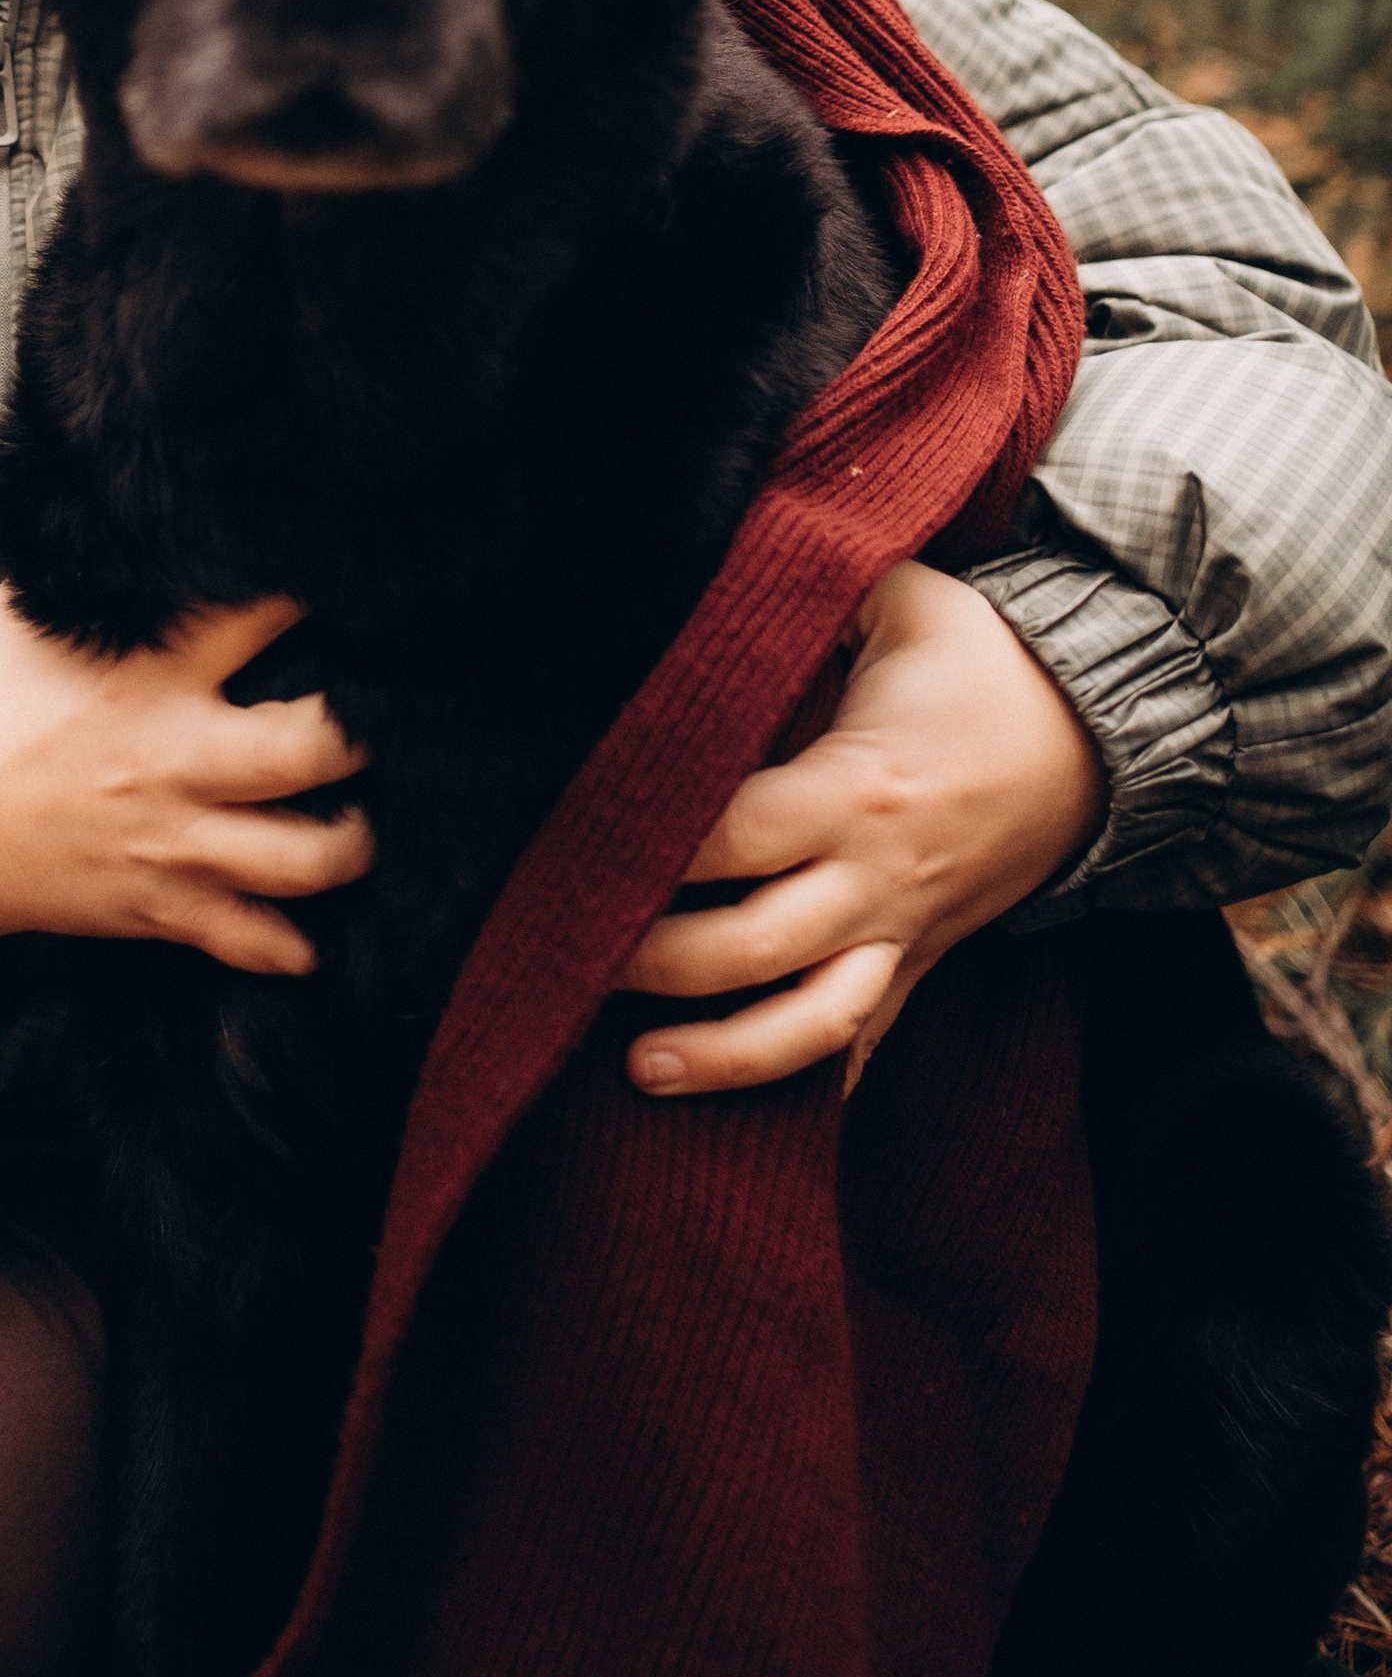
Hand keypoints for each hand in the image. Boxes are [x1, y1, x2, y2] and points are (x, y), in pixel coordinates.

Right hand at [0, 587, 372, 974]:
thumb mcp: (32, 617)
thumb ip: (99, 566)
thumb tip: (134, 501)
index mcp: (151, 673)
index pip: (264, 615)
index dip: (325, 593)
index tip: (368, 584)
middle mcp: (175, 756)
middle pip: (313, 748)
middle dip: (368, 734)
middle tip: (391, 718)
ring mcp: (174, 840)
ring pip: (307, 856)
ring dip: (356, 841)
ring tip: (370, 819)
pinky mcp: (160, 906)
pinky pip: (252, 938)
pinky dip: (295, 944)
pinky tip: (319, 931)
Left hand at [615, 558, 1107, 1097]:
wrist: (1106, 734)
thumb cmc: (985, 659)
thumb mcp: (904, 597)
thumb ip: (811, 585)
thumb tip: (720, 556)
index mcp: (859, 788)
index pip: (735, 834)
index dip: (652, 848)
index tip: (572, 850)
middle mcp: (878, 876)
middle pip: (755, 945)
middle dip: (656, 964)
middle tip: (570, 956)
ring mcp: (904, 930)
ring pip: (815, 1022)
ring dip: (727, 1057)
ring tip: (639, 1073)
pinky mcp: (923, 958)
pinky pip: (866, 1038)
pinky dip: (808, 1078)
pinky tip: (741, 1120)